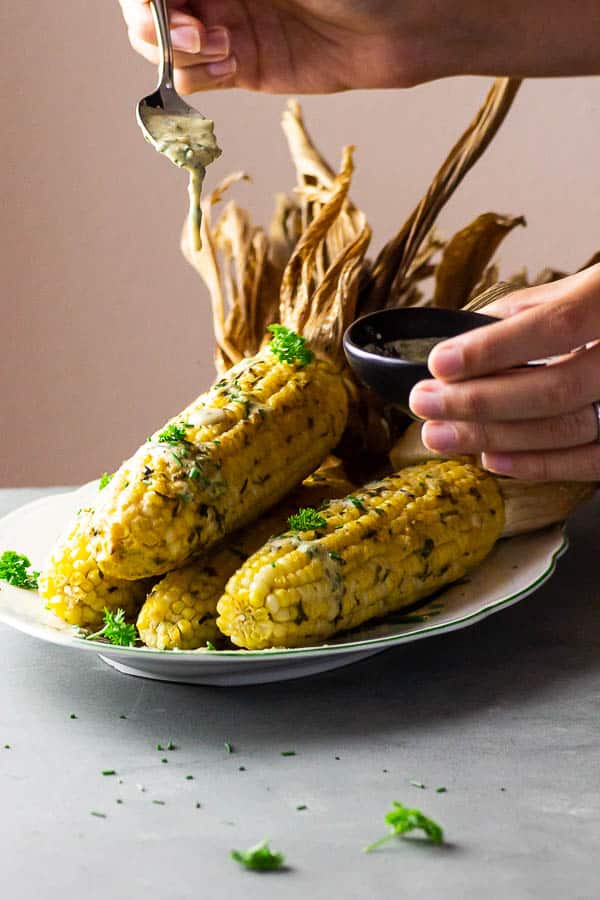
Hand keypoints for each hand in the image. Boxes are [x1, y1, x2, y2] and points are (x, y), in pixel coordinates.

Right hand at [119, 0, 431, 93]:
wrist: (402, 24)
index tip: (163, 1)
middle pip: (146, 9)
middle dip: (156, 22)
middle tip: (200, 31)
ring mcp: (224, 24)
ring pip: (163, 45)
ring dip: (179, 50)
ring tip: (223, 45)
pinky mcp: (241, 67)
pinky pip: (193, 77)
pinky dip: (197, 73)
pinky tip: (231, 61)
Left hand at [409, 264, 599, 480]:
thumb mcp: (577, 288)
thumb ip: (524, 311)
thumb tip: (459, 339)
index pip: (557, 326)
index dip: (495, 349)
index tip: (439, 363)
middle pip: (556, 389)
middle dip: (479, 401)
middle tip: (425, 403)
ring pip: (569, 430)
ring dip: (496, 437)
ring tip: (442, 434)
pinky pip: (590, 461)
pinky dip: (538, 465)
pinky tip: (492, 458)